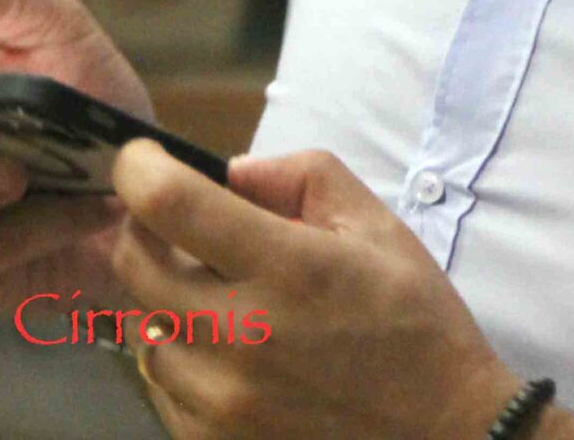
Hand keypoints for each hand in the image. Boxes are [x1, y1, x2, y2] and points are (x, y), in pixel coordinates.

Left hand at [107, 141, 524, 439]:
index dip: (139, 169)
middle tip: (178, 225)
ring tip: (217, 297)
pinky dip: (180, 357)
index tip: (144, 161)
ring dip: (165, 299)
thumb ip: (298, 177)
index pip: (169, 205)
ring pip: (142, 329)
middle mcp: (239, 338)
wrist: (440, 430)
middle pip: (133, 265)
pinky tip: (227, 351)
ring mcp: (219, 401)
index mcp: (286, 269)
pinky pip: (161, 385)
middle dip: (144, 230)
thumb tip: (228, 174)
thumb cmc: (412, 320)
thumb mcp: (374, 225)